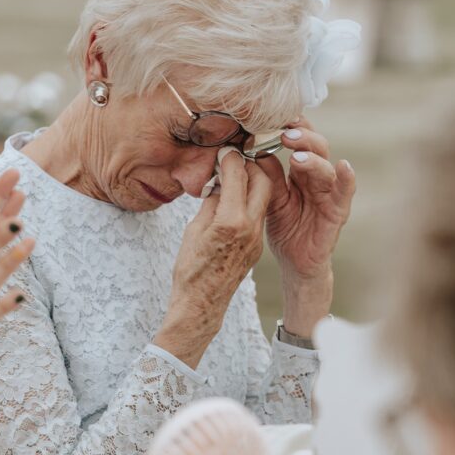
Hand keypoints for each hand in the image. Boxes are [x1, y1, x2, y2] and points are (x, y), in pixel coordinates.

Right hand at [156, 151, 271, 366]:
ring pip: (264, 197)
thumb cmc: (190, 269)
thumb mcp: (195, 229)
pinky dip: (250, 200)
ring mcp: (256, 238)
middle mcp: (249, 228)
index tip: (224, 149)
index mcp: (231, 221)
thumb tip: (220, 181)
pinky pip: (259, 214)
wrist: (202, 304)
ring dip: (253, 181)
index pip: (238, 176)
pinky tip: (235, 198)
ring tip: (235, 175)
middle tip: (234, 158)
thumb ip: (212, 202)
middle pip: (262, 181)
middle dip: (250, 165)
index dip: (230, 158)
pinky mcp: (257, 246)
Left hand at [256, 118, 354, 335]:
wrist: (294, 262)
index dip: (291, 126)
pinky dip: (347, 179)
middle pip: (316, 147)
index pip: (299, 141)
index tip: (276, 115)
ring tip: (298, 157)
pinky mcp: (337, 212)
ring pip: (327, 167)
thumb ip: (266, 176)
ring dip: (314, 158)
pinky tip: (344, 166)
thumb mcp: (269, 199)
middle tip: (285, 132)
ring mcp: (329, 194)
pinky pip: (345, 193)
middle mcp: (316, 177)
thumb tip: (252, 149)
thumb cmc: (284, 227)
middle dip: (302, 137)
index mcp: (299, 171)